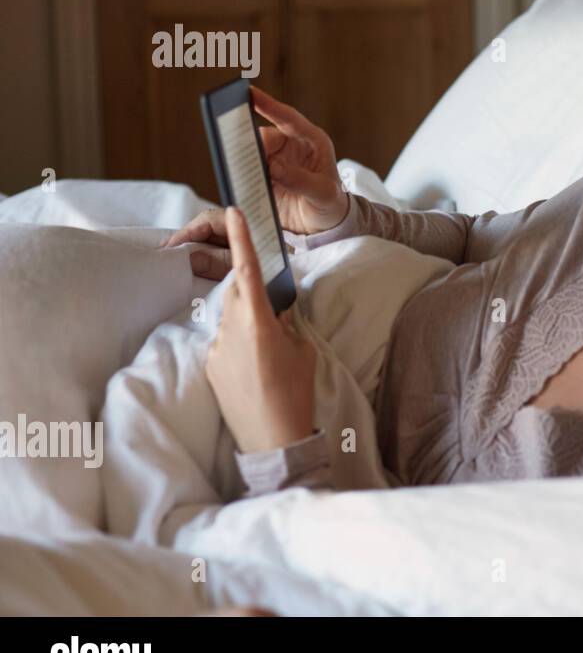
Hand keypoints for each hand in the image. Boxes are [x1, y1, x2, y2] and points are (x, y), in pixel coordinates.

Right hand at [161, 86, 347, 277]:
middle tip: (231, 143)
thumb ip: (301, 180)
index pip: (288, 118)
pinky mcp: (263, 177)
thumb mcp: (323, 193)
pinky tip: (232, 180)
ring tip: (231, 165)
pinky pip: (247, 172)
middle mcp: (291, 146)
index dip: (269, 105)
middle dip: (247, 141)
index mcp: (311, 141)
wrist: (324, 224)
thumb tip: (273, 167)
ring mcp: (275, 161)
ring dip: (241, 159)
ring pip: (251, 154)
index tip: (249, 92)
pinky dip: (239, 176)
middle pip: (262, 138)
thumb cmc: (331, 203)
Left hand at [205, 207, 316, 453]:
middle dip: (251, 290)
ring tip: (270, 353)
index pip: (247, 271)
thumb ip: (287, 323)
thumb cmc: (295, 394)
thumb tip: (277, 309)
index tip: (234, 212)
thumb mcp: (302, 351)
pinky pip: (225, 342)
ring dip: (249, 322)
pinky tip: (258, 368)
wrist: (274, 440)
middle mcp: (232, 331)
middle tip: (272, 309)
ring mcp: (217, 350)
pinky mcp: (211, 367)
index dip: (241, 239)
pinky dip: (241, 344)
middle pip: (237, 293)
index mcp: (258, 323)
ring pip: (231, 319)